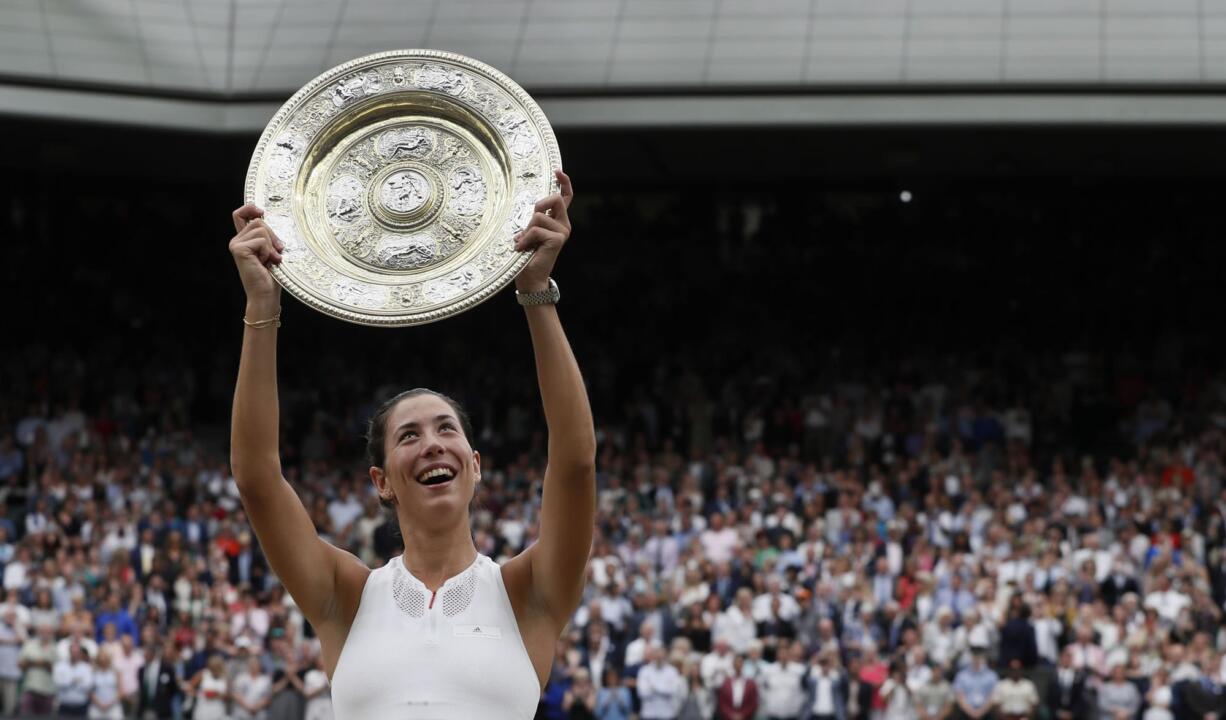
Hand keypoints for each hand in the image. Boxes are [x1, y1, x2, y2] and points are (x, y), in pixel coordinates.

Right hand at [229, 204, 283, 302]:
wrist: (266, 295)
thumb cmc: (271, 276)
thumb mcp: (271, 251)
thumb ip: (268, 236)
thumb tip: (270, 219)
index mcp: (244, 240)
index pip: (240, 214)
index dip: (250, 208)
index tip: (261, 211)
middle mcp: (237, 240)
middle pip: (259, 221)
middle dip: (273, 235)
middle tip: (277, 252)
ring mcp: (236, 244)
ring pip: (261, 229)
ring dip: (272, 246)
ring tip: (270, 260)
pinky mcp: (239, 249)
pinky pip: (262, 240)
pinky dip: (269, 251)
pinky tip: (267, 263)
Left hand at [513, 170, 572, 291]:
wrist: (531, 278)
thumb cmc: (527, 256)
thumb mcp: (529, 233)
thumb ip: (533, 220)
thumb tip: (532, 210)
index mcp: (558, 222)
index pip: (566, 198)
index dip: (564, 183)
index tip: (558, 171)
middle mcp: (564, 225)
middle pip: (555, 199)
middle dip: (539, 205)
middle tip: (528, 226)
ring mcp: (563, 232)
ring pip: (538, 216)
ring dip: (526, 230)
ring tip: (524, 243)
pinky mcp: (558, 239)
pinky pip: (536, 229)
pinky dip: (525, 239)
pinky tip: (522, 249)